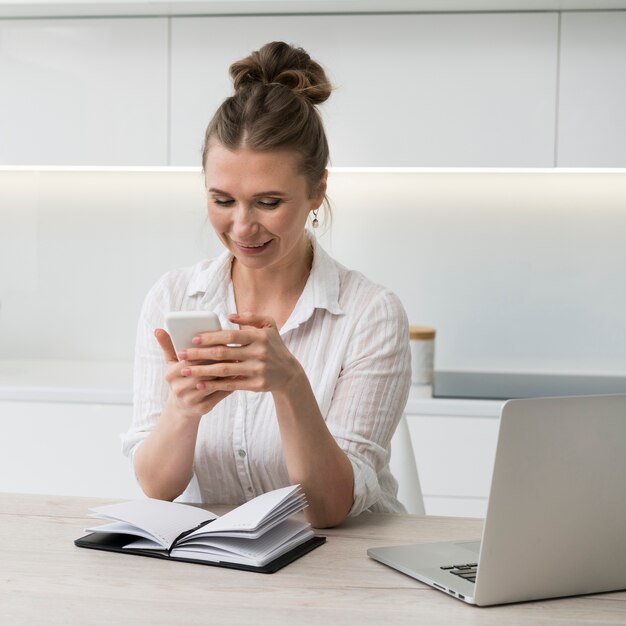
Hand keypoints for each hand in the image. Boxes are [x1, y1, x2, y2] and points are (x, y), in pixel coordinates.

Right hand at [154, 328, 231, 418]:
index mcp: (171, 375)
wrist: (182, 408)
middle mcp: (179, 389)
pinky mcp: (202, 408)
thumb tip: (158, 329)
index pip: (190, 360)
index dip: (205, 351)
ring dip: (227, 372)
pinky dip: (230, 384)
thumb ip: (167, 345)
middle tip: (233, 351)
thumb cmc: (180, 379)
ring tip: (238, 361)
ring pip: (213, 382)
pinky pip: (220, 394)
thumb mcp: (171, 363)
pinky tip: (238, 375)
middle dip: (218, 361)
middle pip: (203, 371)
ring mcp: (190, 400)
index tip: (219, 342)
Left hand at [177, 313, 301, 393]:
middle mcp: (259, 353)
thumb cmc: (274, 346)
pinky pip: (231, 385)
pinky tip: (200, 384)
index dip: (211, 337)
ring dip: (201, 371)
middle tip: (181, 354)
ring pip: (224, 370)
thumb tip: (229, 316)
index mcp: (259, 336)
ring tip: (184, 371)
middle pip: (223, 353)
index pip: (230, 336)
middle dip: (199, 354)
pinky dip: (214, 385)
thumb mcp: (269, 326)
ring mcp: (257, 370)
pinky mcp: (256, 384)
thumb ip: (251, 317)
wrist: (289, 373)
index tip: (193, 338)